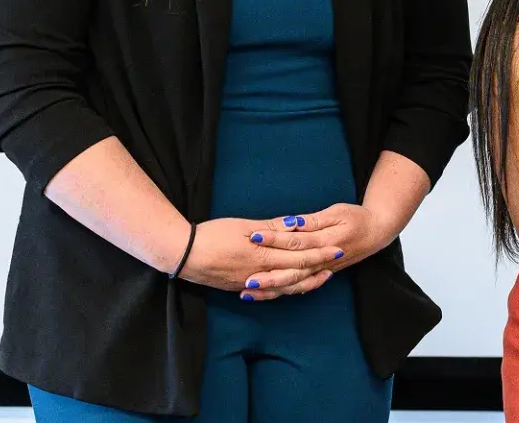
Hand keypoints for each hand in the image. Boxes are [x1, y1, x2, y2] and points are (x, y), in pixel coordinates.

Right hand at [175, 217, 341, 298]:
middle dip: (319, 267)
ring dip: (305, 282)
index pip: (299, 256)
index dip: (320, 253)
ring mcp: (250, 283)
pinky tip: (291, 288)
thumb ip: (272, 228)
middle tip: (337, 261)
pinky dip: (283, 291)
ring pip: (284, 287)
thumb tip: (296, 224)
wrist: (182, 254)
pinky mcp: (239, 287)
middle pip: (296, 273)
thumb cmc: (211, 234)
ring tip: (321, 277)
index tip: (337, 248)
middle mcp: (259, 273)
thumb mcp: (244, 226)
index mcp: (262, 256)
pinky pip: (268, 293)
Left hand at [243, 203, 392, 298]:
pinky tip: (264, 295)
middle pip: (291, 270)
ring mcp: (320, 270)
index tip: (254, 236)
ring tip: (248, 291)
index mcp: (325, 241)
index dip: (275, 239)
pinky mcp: (319, 274)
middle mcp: (322, 261)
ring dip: (271, 288)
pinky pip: (298, 287)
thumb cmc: (357, 218)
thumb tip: (293, 222)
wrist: (377, 232)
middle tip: (245, 278)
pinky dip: (281, 292)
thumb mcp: (337, 212)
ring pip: (293, 283)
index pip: (296, 241)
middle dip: (267, 275)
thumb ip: (314, 220)